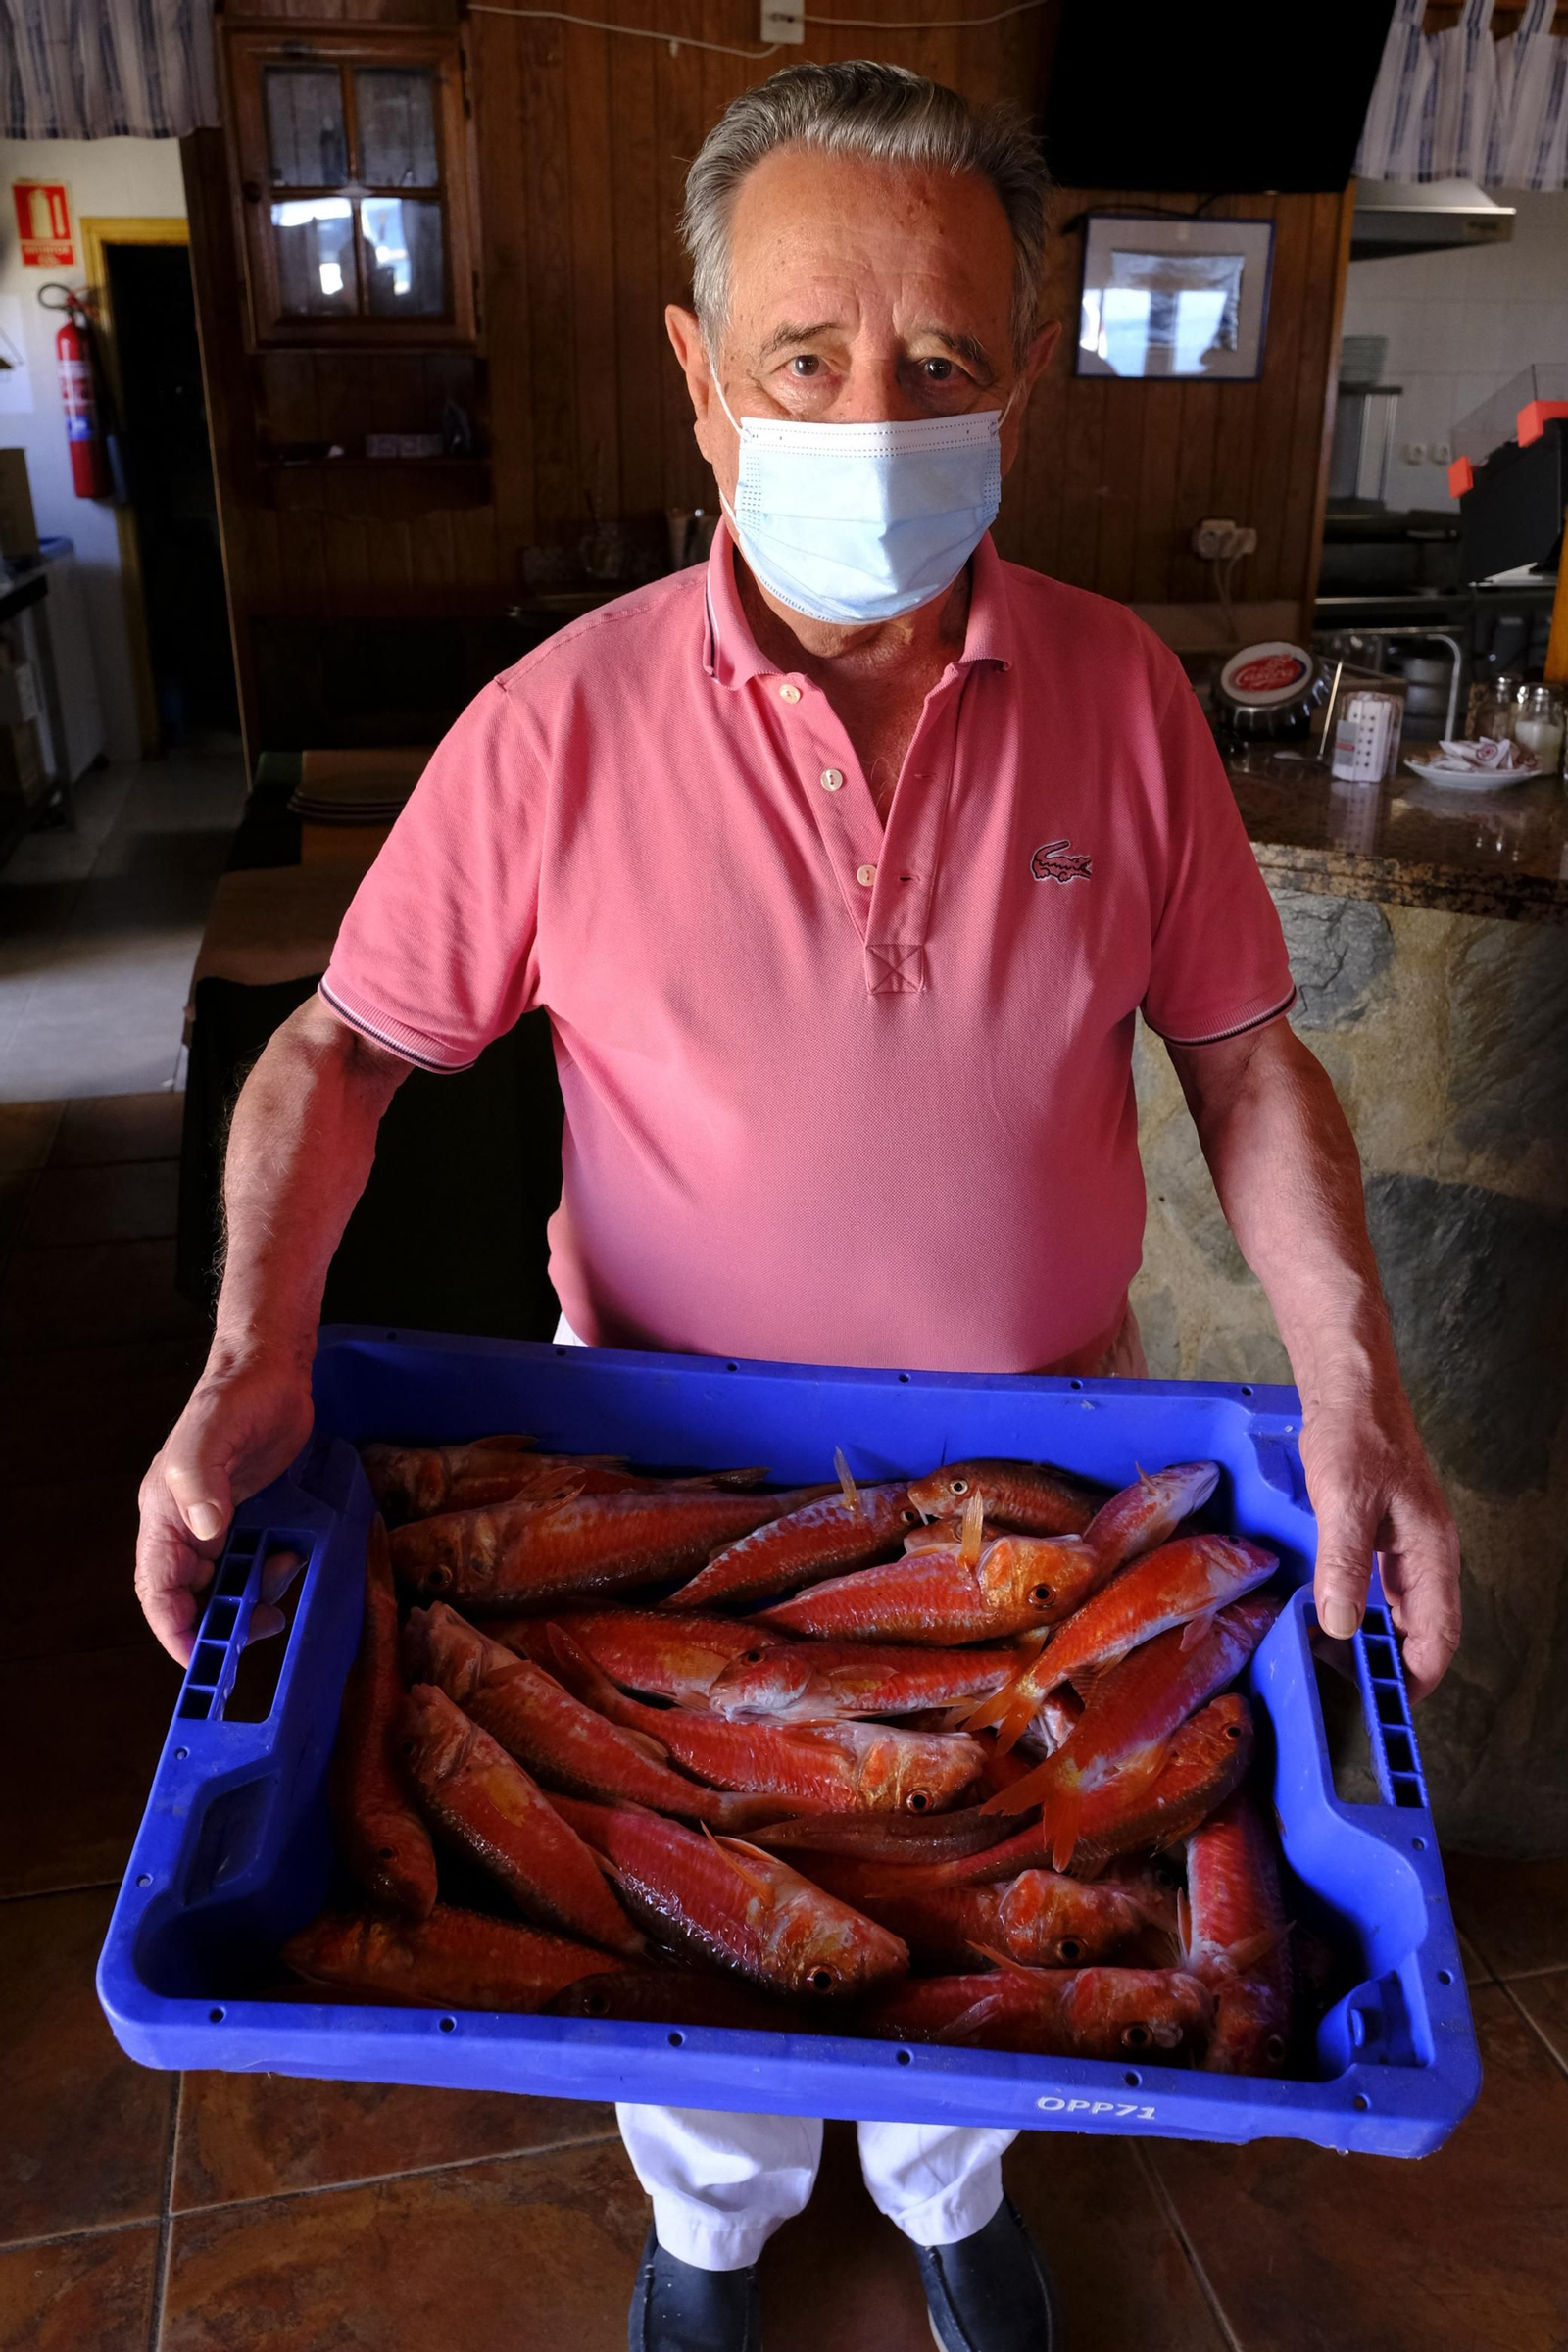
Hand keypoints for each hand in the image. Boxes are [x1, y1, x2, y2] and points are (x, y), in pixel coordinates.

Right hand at [136, 1348, 315, 1665]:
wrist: (273, 1370)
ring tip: (283, 1578)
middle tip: (260, 1626)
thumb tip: (206, 1533)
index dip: (174, 1630)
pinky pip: (255, 1557)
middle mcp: (187, 1524)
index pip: (158, 1589)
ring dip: (252, 1593)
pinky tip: (293, 1556)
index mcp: (165, 1514)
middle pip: (192, 1596)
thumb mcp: (211, 1437)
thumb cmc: (234, 1398)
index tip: (201, 1660)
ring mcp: (218, 1520)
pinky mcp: (251, 1513)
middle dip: (221, 1620)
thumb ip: (201, 1483)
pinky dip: (272, 1568)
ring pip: (227, 1582)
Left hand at [1298, 1389, 1460, 1700]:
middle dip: (1394, 1665)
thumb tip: (1342, 1625)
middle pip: (1422, 1628)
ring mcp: (1407, 1544)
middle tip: (1351, 1692)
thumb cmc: (1356, 1436)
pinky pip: (1381, 1587)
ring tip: (1336, 1664)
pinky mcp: (1383, 1533)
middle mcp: (1426, 1554)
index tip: (1390, 1706)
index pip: (1439, 1634)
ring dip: (1376, 1640)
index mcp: (1431, 1552)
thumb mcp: (1345, 1502)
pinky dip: (1362, 1610)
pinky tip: (1331, 1617)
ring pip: (1401, 1610)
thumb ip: (1344, 1564)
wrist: (1351, 1389)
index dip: (1418, 1676)